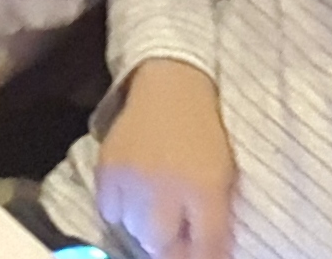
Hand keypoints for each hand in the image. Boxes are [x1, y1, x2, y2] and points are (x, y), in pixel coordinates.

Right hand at [94, 59, 234, 258]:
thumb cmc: (204, 137)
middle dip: (168, 243)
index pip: (203, 250)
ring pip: (132, 228)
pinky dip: (121, 208)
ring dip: (144, 225)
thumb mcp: (223, 179)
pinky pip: (108, 210)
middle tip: (174, 230)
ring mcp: (132, 175)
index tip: (195, 252)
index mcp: (205, 190)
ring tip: (154, 207)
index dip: (199, 257)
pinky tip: (133, 194)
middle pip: (159, 244)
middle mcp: (166, 186)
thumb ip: (216, 222)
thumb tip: (206, 257)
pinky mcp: (107, 166)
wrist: (171, 89)